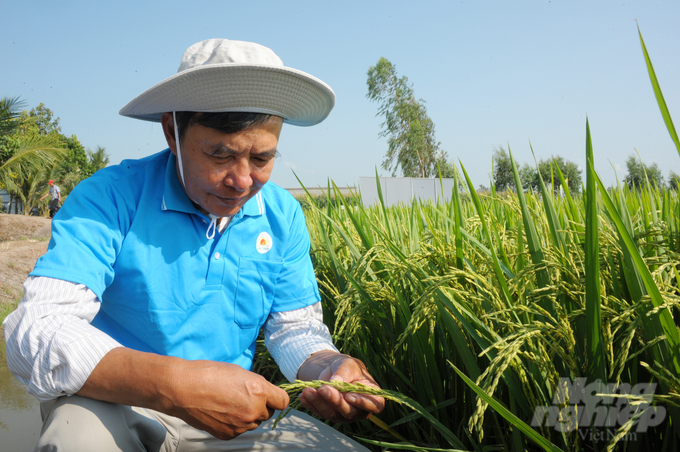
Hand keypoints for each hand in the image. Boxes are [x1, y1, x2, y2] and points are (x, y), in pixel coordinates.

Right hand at [78, 349, 289, 440]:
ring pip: (253, 422)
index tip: (270, 396)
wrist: (183, 388)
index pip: (283, 401)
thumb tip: (266, 393)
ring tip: (229, 403)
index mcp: (259, 390)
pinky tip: (221, 412)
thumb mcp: (239, 372)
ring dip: (247, 415)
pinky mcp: (228, 434)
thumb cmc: (209, 373)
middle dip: (260, 406)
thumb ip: (256, 384)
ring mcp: (241, 424)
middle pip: (268, 412)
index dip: (276, 397)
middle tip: (242, 396)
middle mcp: (254, 410)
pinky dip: (234, 423)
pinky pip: (239, 430)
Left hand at [297, 351, 384, 422]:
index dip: (363, 403)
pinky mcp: (329, 414)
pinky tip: (303, 396)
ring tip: (308, 390)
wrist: (333, 369)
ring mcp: (343, 414)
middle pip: (349, 411)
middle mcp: (359, 410)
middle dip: (335, 400)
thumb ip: (344, 373)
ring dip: (319, 402)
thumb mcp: (348, 364)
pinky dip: (310, 404)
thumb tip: (336, 383)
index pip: (374, 405)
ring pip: (332, 413)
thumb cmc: (347, 366)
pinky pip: (319, 412)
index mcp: (373, 396)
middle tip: (323, 388)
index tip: (349, 396)